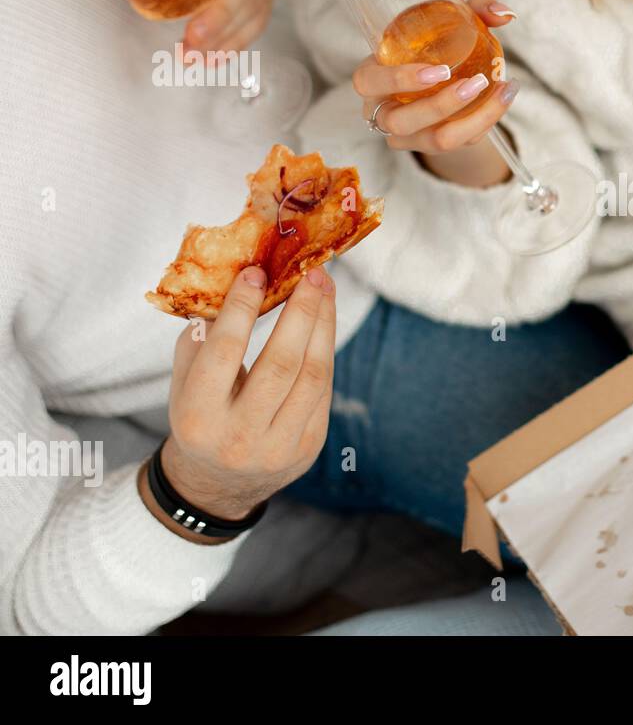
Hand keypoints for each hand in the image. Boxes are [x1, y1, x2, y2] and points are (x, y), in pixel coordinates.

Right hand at [158, 265, 334, 526]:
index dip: (242, 309)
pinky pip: (323, 389)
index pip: (224, 353)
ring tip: (324, 288)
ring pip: (312, 375)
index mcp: (198, 417)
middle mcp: (240, 436)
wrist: (218, 484)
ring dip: (323, 325)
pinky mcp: (309, 447)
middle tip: (311, 272)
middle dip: (300, 312)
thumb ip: (200, 339)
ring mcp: (279, 446)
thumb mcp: (183, 383)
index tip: (256, 272)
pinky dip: (325, 350)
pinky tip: (324, 322)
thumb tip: (235, 286)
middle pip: (281, 363)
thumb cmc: (200, 417)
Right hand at [354, 0, 516, 182]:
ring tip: (501, 90)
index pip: (366, 82)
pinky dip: (487, 120)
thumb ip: (475, 9)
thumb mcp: (445, 23)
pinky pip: (460, 143)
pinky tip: (505, 96)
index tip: (437, 70)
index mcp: (373, 75)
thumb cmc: (433, 47)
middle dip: (441, 105)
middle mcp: (383, 111)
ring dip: (473, 119)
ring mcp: (407, 136)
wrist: (442, 83)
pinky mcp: (433, 147)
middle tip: (477, 81)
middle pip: (400, 122)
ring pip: (437, 140)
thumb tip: (503, 13)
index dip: (396, 80)